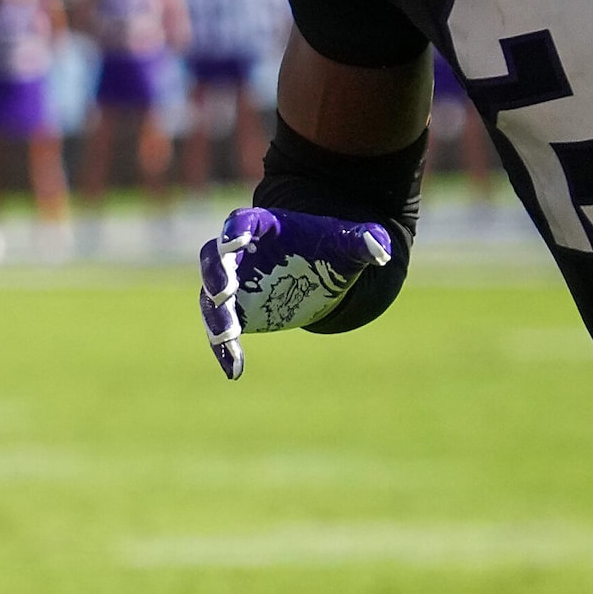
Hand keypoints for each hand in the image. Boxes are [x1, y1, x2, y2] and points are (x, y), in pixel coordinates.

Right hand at [196, 205, 393, 381]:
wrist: (318, 268)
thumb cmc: (328, 248)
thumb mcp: (347, 243)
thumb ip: (362, 241)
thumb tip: (380, 247)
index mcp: (262, 227)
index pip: (241, 222)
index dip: (234, 229)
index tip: (235, 239)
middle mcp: (238, 254)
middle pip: (214, 259)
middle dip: (216, 274)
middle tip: (223, 291)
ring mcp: (233, 284)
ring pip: (212, 298)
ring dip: (216, 316)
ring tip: (227, 337)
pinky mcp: (237, 312)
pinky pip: (222, 329)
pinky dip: (224, 349)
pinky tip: (234, 371)